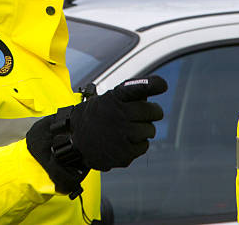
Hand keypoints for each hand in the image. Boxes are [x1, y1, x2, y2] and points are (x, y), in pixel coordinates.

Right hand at [26, 76, 166, 195]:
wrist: (76, 141)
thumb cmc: (97, 116)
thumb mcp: (108, 99)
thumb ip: (130, 95)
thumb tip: (157, 88)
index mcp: (114, 98)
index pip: (138, 88)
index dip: (152, 85)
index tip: (162, 85)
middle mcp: (118, 114)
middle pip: (153, 111)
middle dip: (153, 112)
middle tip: (145, 114)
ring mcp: (122, 135)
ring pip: (150, 130)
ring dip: (144, 130)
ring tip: (128, 130)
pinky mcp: (124, 153)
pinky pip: (144, 146)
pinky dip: (138, 144)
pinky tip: (125, 141)